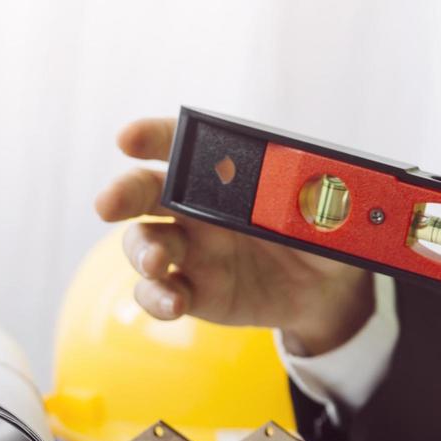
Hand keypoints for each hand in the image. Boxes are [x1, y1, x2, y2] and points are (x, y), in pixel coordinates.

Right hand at [95, 117, 371, 354]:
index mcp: (224, 173)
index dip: (152, 137)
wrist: (329, 289)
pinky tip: (173, 303)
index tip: (129, 139)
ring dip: (140, 250)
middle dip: (123, 193)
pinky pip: (160, 293)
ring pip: (143, 243)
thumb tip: (319, 194)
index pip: (180, 145)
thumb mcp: (331, 210)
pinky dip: (157, 297)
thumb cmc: (321, 232)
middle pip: (145, 191)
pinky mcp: (195, 291)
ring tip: (155, 262)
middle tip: (109, 204)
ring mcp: (191, 251)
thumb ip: (319, 198)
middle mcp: (196, 208)